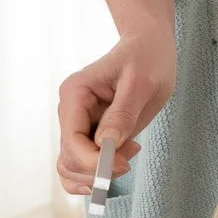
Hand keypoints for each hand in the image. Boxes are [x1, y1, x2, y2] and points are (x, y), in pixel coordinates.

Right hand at [55, 31, 175, 196]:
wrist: (149, 45)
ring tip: (129, 152)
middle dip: (98, 169)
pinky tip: (120, 161)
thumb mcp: (141, 82)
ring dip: (98, 172)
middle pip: (69, 158)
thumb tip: (106, 145)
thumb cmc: (147, 57)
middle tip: (130, 158)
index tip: (123, 165)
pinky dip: (97, 171)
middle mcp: (70, 110)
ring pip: (71, 166)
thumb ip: (122, 114)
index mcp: (75, 93)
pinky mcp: (88, 131)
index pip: (72, 140)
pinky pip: (81, 162)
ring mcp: (77, 122)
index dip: (94, 161)